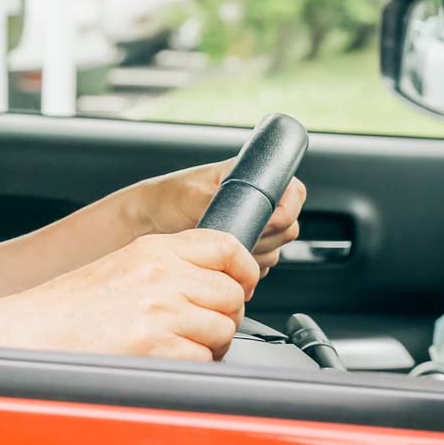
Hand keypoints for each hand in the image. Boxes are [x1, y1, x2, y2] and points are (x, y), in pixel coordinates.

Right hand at [0, 229, 258, 360]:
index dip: (243, 268)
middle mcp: (162, 276)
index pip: (225, 245)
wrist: (33, 334)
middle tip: (199, 325)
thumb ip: (167, 267)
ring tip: (175, 345)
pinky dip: (189, 365)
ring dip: (208, 344)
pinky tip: (161, 359)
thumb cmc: (68, 307)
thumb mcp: (121, 267)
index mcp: (152, 250)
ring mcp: (162, 312)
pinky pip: (203, 359)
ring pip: (223, 330)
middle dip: (224, 314)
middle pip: (232, 294)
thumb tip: (214, 280)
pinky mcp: (159, 348)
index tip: (242, 283)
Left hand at [133, 159, 306, 276]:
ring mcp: (253, 227)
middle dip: (267, 238)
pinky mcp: (245, 249)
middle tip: (237, 237)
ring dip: (256, 255)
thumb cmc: (167, 199)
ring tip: (224, 247)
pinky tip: (224, 261)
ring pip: (277, 250)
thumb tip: (248, 210)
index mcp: (253, 177)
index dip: (285, 211)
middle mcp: (258, 201)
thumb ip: (224, 201)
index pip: (294, 192)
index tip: (266, 223)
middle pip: (289, 227)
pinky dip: (247, 268)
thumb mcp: (194, 195)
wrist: (149, 222)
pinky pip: (262, 266)